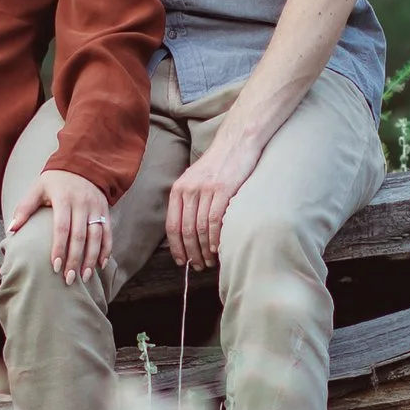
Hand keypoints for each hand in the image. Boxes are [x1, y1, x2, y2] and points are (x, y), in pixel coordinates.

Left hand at [7, 163, 114, 286]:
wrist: (83, 164)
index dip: (59, 248)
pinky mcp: (105, 211)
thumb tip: (11, 229)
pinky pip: (107, 233)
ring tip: (84, 277)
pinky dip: (106, 250)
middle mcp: (82, 204)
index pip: (62, 228)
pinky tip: (100, 265)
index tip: (54, 267)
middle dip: (75, 260)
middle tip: (69, 279)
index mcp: (64, 199)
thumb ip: (24, 208)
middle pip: (80, 236)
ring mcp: (96, 208)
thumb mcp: (37, 188)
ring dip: (91, 259)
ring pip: (96, 237)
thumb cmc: (55, 180)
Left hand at [166, 121, 265, 267]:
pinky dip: (215, 238)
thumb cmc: (218, 164)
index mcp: (179, 188)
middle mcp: (189, 189)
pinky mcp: (223, 189)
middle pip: (186, 230)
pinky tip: (217, 248)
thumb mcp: (195, 179)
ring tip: (209, 261)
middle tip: (197, 267)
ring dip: (204, 250)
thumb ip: (189, 200)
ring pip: (200, 228)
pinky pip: (215, 220)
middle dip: (190, 253)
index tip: (181, 261)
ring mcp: (206, 190)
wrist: (236, 142)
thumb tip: (188, 230)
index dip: (175, 247)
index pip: (172, 225)